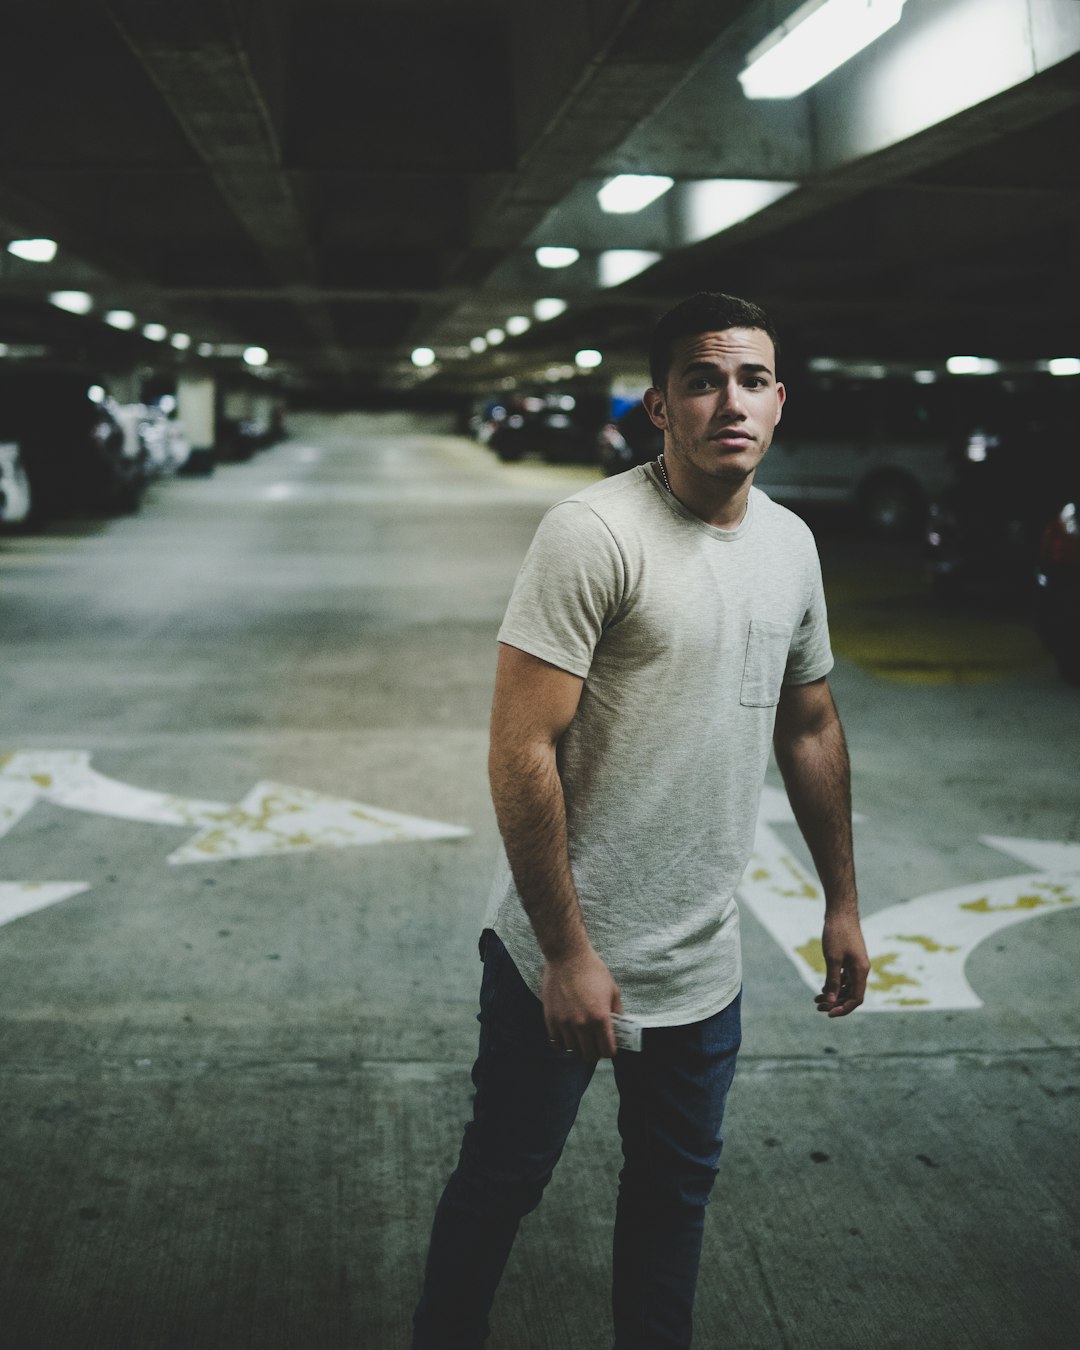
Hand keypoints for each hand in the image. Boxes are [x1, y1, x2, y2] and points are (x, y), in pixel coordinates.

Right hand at [541, 945, 622, 1060]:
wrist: (567, 956)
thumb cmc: (593, 971)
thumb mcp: (613, 990)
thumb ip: (617, 1013)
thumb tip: (619, 1030)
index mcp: (600, 1018)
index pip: (608, 1051)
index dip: (610, 1051)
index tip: (609, 1046)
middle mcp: (582, 1024)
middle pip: (589, 1056)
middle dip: (595, 1053)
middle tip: (595, 1044)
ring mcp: (564, 1023)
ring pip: (572, 1052)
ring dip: (578, 1049)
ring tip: (581, 1040)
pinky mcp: (550, 1019)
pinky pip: (556, 1043)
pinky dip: (563, 1043)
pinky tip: (567, 1035)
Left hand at [815, 911, 869, 1016]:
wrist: (840, 912)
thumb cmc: (837, 933)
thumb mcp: (833, 958)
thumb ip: (833, 980)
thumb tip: (831, 1001)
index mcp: (861, 971)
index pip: (856, 999)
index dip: (843, 1008)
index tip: (828, 1013)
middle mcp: (861, 969)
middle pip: (851, 995)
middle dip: (836, 1003)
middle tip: (818, 1006)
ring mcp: (856, 964)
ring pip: (847, 987)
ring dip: (834, 995)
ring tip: (817, 999)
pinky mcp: (850, 958)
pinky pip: (844, 977)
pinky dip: (835, 984)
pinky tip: (823, 987)